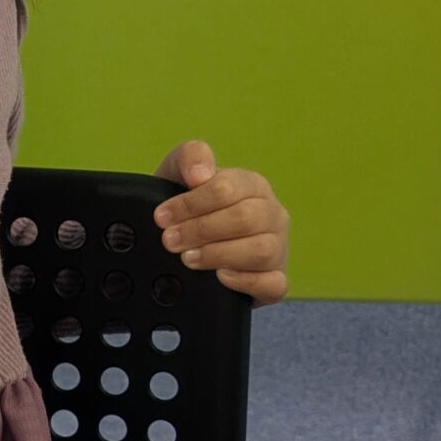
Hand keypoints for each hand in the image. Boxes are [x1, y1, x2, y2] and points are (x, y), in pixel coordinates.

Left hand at [151, 141, 289, 302]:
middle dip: (200, 230)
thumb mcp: (180, 172)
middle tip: (170, 240)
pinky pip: (274, 283)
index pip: (228, 188)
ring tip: (188, 258)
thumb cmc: (190, 207)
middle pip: (246, 219)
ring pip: (262, 251)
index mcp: (253, 185)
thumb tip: (200, 174)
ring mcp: (278, 248)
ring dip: (218, 255)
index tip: (163, 217)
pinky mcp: (276, 279)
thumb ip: (190, 157)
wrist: (188, 242)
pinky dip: (245, 281)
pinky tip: (220, 277)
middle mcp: (271, 214)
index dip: (191, 203)